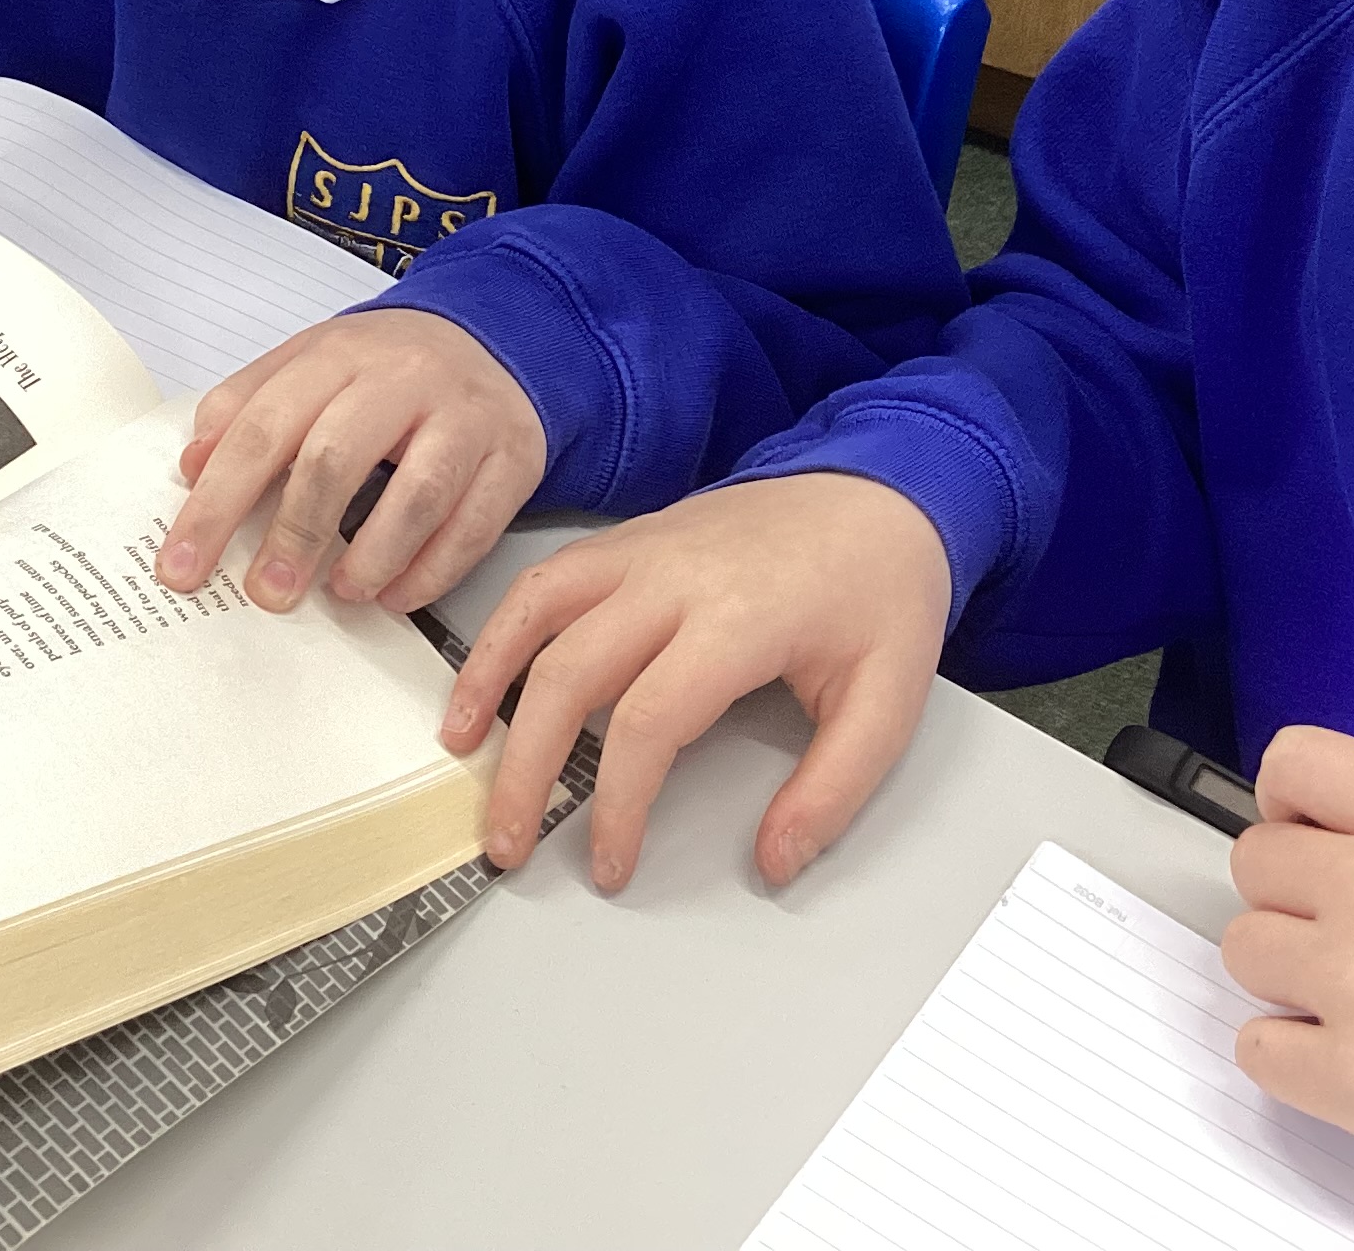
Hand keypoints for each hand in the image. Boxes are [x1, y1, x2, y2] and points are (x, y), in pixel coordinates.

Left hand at [152, 309, 544, 615]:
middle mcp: (404, 378)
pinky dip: (431, 571)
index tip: (183, 564)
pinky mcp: (514, 456)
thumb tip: (193, 466)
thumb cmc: (389, 367)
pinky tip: (396, 593)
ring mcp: (464, 417)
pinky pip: (474, 525)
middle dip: (293, 534)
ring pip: (417, 495)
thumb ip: (247, 405)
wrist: (497, 339)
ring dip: (371, 558)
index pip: (265, 427)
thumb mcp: (311, 362)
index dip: (218, 501)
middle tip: (266, 592)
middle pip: (336, 458)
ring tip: (341, 592)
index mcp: (339, 354)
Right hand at [442, 473, 948, 892]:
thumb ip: (832, 790)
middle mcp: (677, 576)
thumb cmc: (882, 591)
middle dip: (527, 769)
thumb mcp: (890, 700)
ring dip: (489, 685)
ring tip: (464, 757)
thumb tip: (773, 861)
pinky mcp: (630, 540)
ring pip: (539, 614)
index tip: (610, 861)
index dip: (616, 804)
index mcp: (740, 616)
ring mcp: (644, 549)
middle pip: (571, 673)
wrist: (880, 491)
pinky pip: (547, 581)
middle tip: (511, 842)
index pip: (649, 721)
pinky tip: (483, 681)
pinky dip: (502, 630)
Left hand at [1221, 727, 1353, 1250]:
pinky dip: (1288, 1055)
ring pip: (1244, 948)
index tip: (1308, 835)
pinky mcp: (1352, 1081)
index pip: (1297, 762)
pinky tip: (1344, 1057)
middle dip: (1290, 892)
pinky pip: (1256, 1046)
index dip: (1289, 798)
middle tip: (1345, 930)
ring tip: (1353, 999)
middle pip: (1255, 859)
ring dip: (1286, 973)